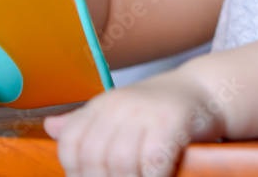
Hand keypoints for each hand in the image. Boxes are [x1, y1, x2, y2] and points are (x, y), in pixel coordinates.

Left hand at [44, 70, 224, 176]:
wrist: (206, 90)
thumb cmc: (161, 109)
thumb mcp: (121, 110)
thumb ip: (88, 124)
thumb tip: (51, 127)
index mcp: (103, 104)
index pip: (72, 144)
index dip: (76, 172)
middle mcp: (121, 104)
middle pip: (95, 157)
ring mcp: (147, 111)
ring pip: (122, 163)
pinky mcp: (172, 122)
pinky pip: (153, 161)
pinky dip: (154, 176)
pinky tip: (161, 175)